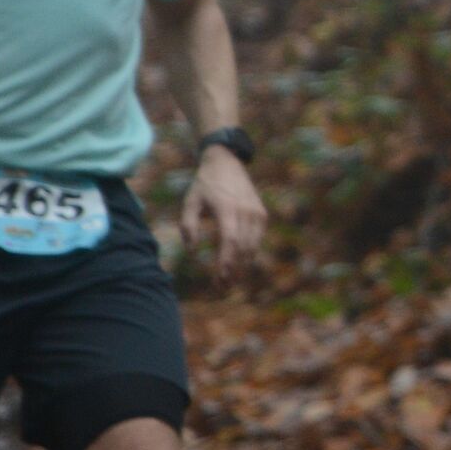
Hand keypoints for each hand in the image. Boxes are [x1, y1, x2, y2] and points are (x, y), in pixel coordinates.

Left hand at [180, 148, 265, 279]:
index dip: (226, 263)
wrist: (226, 162)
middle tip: (223, 288)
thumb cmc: (204, 183)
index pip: (230, 242)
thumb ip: (188, 226)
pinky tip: (240, 264)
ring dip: (243, 266)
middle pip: (243, 249)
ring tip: (231, 281)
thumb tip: (193, 250)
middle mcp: (246, 212)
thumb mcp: (190, 201)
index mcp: (227, 209)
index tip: (220, 279)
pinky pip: (257, 239)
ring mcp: (257, 213)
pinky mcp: (262, 214)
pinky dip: (250, 254)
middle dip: (234, 270)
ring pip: (253, 246)